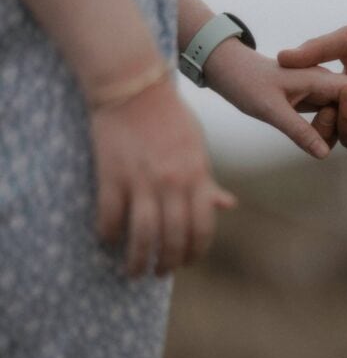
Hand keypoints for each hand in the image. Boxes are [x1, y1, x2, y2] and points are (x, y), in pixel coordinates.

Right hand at [89, 73, 236, 277]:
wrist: (133, 85)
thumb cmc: (169, 115)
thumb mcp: (197, 147)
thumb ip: (207, 180)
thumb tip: (228, 205)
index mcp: (197, 175)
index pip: (202, 228)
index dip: (195, 252)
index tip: (187, 263)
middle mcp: (172, 182)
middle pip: (173, 238)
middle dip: (168, 263)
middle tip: (160, 272)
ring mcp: (141, 180)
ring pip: (142, 235)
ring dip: (138, 260)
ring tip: (134, 271)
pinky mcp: (112, 175)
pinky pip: (110, 216)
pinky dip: (108, 234)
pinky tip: (108, 239)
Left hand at [202, 39, 346, 161]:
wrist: (227, 69)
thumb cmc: (245, 82)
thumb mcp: (270, 108)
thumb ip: (298, 130)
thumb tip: (324, 154)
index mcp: (321, 77)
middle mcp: (325, 83)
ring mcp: (320, 92)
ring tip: (332, 148)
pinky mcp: (312, 101)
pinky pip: (333, 117)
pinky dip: (334, 131)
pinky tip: (325, 144)